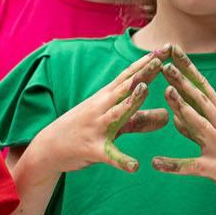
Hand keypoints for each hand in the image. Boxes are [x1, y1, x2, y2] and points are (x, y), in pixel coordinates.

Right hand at [10, 49, 165, 189]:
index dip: (147, 62)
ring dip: (130, 102)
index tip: (166, 48)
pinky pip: (109, 155)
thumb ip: (140, 120)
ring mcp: (97, 128)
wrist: (48, 148)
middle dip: (143, 74)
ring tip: (144, 90)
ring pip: (117, 113)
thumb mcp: (112, 123)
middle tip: (161, 60)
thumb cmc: (83, 130)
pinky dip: (122, 161)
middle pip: (125, 88)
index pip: (129, 76)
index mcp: (106, 98)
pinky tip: (135, 166)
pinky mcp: (93, 149)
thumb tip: (167, 116)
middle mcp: (101, 108)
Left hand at [154, 47, 215, 204]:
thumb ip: (197, 126)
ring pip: (199, 124)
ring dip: (182, 108)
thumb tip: (176, 114)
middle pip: (200, 99)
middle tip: (163, 64)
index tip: (174, 51)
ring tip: (166, 93)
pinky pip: (192, 165)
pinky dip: (173, 165)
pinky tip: (156, 163)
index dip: (188, 69)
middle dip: (182, 81)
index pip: (203, 87)